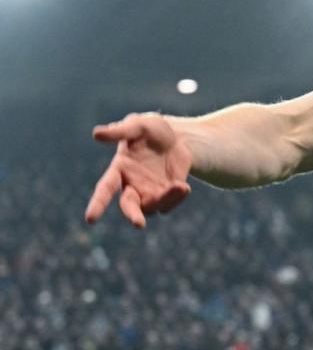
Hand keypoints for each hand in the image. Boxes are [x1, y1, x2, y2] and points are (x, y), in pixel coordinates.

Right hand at [85, 113, 192, 227]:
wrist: (177, 137)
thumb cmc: (151, 129)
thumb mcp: (138, 125)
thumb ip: (120, 131)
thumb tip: (96, 134)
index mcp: (119, 170)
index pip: (105, 189)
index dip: (97, 204)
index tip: (91, 219)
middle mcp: (131, 185)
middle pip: (128, 206)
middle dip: (132, 215)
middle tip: (138, 224)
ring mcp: (149, 192)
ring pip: (152, 207)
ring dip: (165, 200)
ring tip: (180, 187)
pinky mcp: (167, 195)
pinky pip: (169, 205)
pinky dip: (177, 199)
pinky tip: (184, 187)